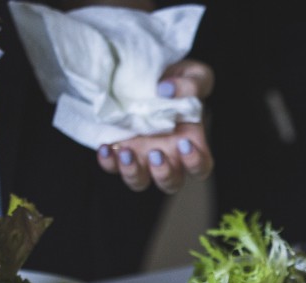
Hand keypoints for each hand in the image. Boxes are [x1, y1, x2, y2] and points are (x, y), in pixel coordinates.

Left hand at [96, 60, 214, 193]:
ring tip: (126, 152)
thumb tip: (166, 90)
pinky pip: (112, 166)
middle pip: (170, 183)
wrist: (148, 75)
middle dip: (164, 174)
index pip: (200, 167)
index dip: (195, 163)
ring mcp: (141, 156)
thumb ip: (192, 83)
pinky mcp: (118, 149)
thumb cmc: (177, 81)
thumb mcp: (193, 75)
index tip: (185, 144)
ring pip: (140, 182)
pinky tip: (105, 147)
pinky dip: (108, 162)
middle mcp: (167, 157)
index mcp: (191, 144)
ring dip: (134, 173)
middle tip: (156, 153)